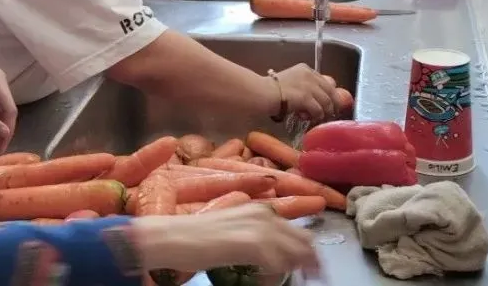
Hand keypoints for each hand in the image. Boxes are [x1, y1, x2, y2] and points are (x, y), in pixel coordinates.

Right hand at [133, 204, 319, 276]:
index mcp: (258, 208)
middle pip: (304, 241)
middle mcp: (263, 213)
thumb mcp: (232, 231)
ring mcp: (259, 227)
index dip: (308, 252)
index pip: (297, 231)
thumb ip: (254, 236)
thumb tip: (274, 256)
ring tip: (287, 280)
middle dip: (311, 262)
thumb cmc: (195, 237)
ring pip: (296, 253)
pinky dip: (274, 277)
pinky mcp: (252, 244)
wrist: (173, 237)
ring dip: (295, 270)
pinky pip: (278, 265)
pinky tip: (263, 281)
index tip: (314, 268)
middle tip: (313, 278)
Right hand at [266, 64, 341, 121]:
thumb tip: (316, 99)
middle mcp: (310, 75)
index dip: (330, 93)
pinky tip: (306, 117)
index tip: (329, 103)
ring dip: (323, 112)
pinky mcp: (306, 97)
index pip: (327, 81)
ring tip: (316, 117)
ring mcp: (308, 86)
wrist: (262, 93)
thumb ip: (304, 85)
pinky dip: (315, 116)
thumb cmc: (271, 89)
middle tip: (329, 114)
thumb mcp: (290, 81)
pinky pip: (318, 110)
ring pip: (327, 102)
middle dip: (332, 104)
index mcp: (306, 69)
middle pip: (331, 91)